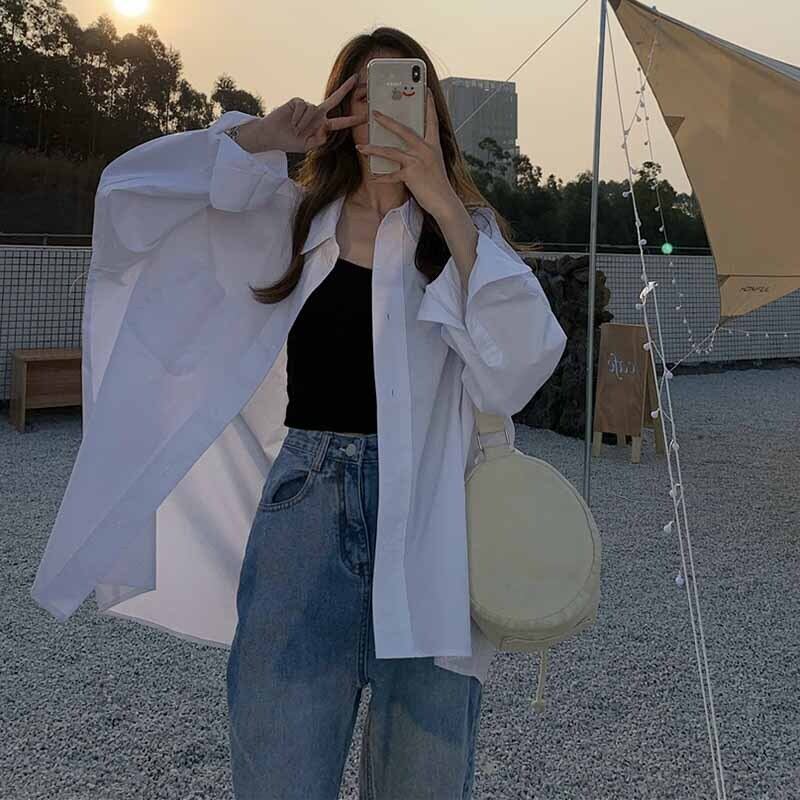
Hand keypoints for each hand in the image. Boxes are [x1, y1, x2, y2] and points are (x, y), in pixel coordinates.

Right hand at [260, 74, 366, 152]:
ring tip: (295, 130)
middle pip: (334, 99)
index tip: (365, 118)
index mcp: (323, 125)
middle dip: (346, 89)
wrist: (272, 136)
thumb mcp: (306, 146)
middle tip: (357, 78)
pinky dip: (298, 117)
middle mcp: (318, 114)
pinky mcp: (298, 101)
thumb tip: (326, 131)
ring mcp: (308, 106)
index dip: (352, 120)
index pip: (340, 122)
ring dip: (304, 123)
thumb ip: (318, 140)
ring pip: (313, 111)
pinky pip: (303, 107)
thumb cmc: (289, 142)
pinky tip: (292, 122)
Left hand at [354, 88, 460, 218]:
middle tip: (374, 113)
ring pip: (391, 152)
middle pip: (404, 131)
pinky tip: (372, 178)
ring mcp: (417, 162)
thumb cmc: (438, 183)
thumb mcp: (434, 162)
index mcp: (433, 145)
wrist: (444, 201)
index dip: (429, 104)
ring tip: (361, 148)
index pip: (432, 120)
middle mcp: (426, 150)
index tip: (425, 89)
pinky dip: (381, 177)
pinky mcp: (411, 175)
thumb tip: (411, 145)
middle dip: (387, 121)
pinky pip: (391, 175)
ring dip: (374, 150)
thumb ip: (424, 152)